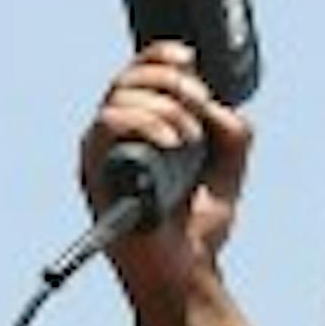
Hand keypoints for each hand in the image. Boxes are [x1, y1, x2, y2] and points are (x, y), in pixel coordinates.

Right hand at [78, 42, 252, 300]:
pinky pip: (107, 125)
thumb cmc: (197, 224)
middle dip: (169, 80)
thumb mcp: (228, 167)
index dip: (161, 56)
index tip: (191, 60)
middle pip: (126, 77)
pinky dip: (144, 123)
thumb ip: (230, 130)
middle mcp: (115, 138)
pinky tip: (172, 142)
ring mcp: (101, 154)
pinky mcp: (93, 171)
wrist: (188, 269)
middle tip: (198, 104)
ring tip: (189, 138)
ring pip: (117, 96)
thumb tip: (215, 106)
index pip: (139, 73)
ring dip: (163, 106)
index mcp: (140, 130)